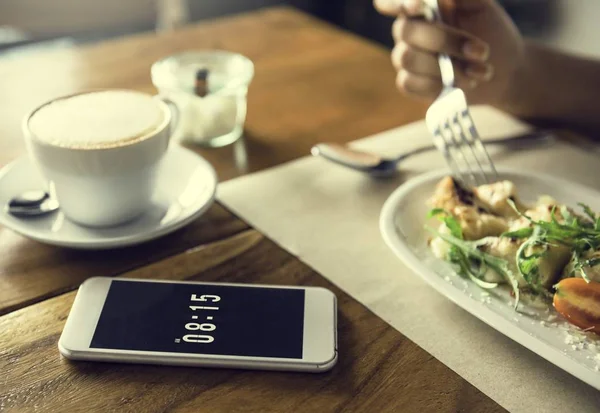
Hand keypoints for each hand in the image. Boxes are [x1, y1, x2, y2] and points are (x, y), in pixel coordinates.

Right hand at [374, 0, 524, 106]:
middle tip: (481, 51)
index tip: (418, 6)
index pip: (391, 1)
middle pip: (405, 30)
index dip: (396, 2)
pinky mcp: (411, 83)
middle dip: (444, 40)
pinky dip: (438, 85)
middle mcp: (410, 30)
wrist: (504, 71)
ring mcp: (408, 57)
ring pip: (407, 58)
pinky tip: (462, 84)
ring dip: (447, 68)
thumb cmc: (491, 33)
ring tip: (480, 71)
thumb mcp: (483, 8)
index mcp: (423, 7)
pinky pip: (409, 83)